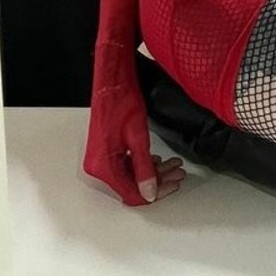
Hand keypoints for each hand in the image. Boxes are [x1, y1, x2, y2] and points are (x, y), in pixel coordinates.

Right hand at [83, 41, 186, 205]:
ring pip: (130, 176)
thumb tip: (151, 192)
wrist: (112, 81)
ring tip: (173, 165)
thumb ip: (145, 168)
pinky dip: (143, 164)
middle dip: (158, 181)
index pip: (131, 193)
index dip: (155, 192)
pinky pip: (125, 166)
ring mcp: (101, 159)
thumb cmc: (121, 102)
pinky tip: (158, 160)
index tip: (172, 186)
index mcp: (103, 166)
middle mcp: (98, 166)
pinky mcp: (106, 151)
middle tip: (177, 174)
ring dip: (153, 172)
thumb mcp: (138, 137)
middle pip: (132, 186)